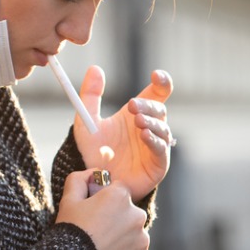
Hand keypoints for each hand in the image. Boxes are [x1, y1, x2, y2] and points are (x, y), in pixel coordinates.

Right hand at [55, 170, 150, 249]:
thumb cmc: (69, 231)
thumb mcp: (68, 199)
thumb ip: (81, 179)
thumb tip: (95, 173)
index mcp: (121, 196)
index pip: (119, 192)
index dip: (105, 202)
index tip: (94, 214)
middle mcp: (137, 215)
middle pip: (129, 214)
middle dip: (117, 221)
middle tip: (97, 234)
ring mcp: (142, 240)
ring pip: (134, 236)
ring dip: (123, 240)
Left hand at [73, 67, 173, 202]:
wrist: (94, 181)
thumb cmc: (93, 152)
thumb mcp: (86, 122)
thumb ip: (90, 96)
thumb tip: (95, 68)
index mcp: (138, 113)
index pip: (157, 94)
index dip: (162, 83)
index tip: (156, 75)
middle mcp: (150, 127)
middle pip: (159, 109)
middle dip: (148, 106)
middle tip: (131, 106)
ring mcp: (155, 146)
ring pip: (163, 129)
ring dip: (152, 122)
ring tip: (137, 122)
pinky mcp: (157, 165)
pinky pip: (161, 150)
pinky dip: (154, 141)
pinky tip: (144, 135)